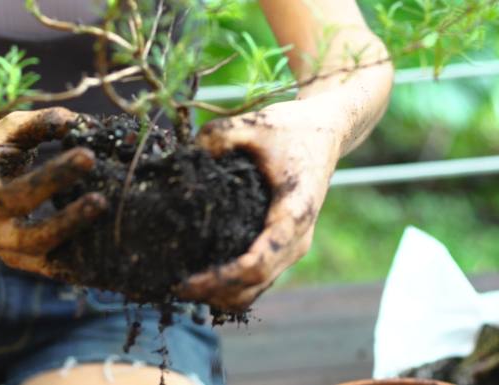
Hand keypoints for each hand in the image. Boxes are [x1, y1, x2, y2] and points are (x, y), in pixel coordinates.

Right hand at [0, 107, 105, 274]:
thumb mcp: (7, 136)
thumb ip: (41, 124)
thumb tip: (84, 122)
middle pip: (14, 198)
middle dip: (51, 178)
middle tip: (87, 157)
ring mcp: (0, 242)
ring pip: (33, 240)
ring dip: (68, 223)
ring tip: (99, 202)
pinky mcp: (21, 262)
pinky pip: (51, 267)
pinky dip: (77, 263)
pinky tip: (106, 253)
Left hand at [178, 99, 344, 310]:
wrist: (325, 132)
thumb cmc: (293, 129)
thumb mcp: (257, 124)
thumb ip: (220, 136)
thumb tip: (185, 156)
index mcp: (294, 213)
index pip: (257, 264)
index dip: (220, 279)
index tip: (186, 280)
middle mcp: (297, 239)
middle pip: (254, 285)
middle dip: (214, 292)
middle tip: (173, 285)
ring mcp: (292, 246)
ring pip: (257, 288)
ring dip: (222, 294)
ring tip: (184, 283)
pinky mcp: (284, 245)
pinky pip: (258, 278)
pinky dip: (232, 286)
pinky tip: (202, 275)